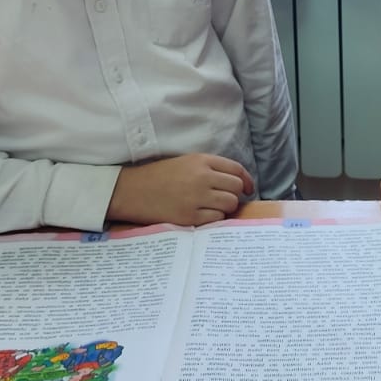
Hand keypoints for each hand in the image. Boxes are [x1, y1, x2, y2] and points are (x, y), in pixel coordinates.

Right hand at [108, 154, 254, 225]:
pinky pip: (217, 219)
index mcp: (201, 161)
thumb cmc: (158, 176)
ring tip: (213, 208)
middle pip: (236, 187)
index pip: (236, 169)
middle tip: (226, 199)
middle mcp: (202, 177)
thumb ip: (209, 168)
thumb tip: (235, 183)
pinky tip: (204, 215)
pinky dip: (215, 218)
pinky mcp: (190, 216)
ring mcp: (197, 198)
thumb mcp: (185, 162)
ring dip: (226, 208)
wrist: (132, 191)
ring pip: (229, 204)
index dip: (246, 180)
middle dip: (236, 194)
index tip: (248, 188)